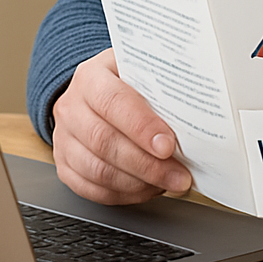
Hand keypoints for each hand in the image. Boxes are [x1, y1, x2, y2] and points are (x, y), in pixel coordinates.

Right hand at [51, 48, 191, 203]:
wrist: (95, 90)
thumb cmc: (125, 79)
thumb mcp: (140, 67)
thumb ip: (160, 82)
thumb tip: (198, 105)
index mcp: (92, 76)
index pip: (114, 102)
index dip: (141, 126)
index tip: (167, 145)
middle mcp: (72, 106)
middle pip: (104, 141)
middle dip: (147, 164)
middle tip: (178, 174)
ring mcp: (64, 138)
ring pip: (98, 170)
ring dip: (138, 183)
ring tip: (169, 183)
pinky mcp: (64, 165)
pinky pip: (91, 189)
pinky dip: (123, 194)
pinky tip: (147, 188)